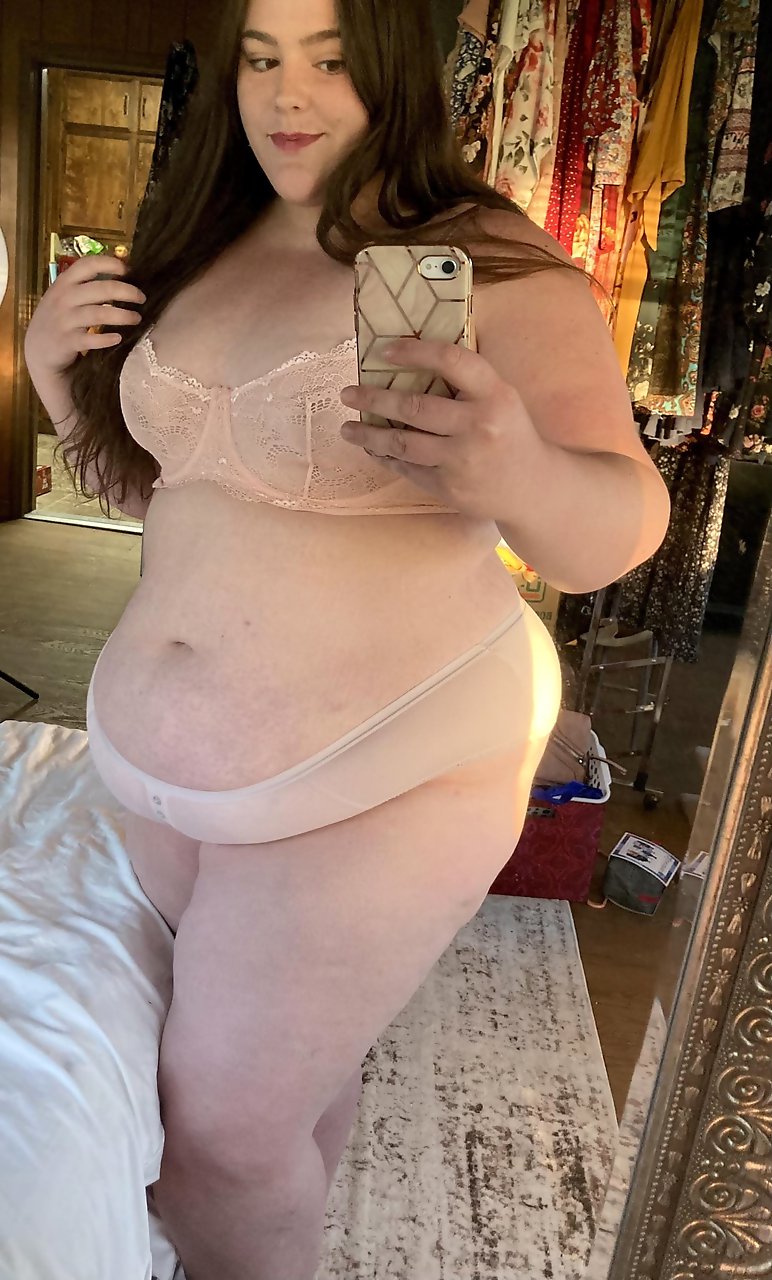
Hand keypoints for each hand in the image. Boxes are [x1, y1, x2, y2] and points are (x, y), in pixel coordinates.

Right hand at [24, 254, 145, 378]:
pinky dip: (107, 338)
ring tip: (137, 318)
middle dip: (127, 292)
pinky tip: (118, 338)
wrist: (37, 349)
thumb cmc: (59, 318)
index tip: (127, 270)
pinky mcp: (67, 341)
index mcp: (64, 282)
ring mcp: (65, 320)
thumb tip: (119, 277)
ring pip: (99, 314)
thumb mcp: (64, 296)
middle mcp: (64, 298)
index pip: (87, 264)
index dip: (109, 264)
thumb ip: (84, 286)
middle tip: (142, 298)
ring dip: (123, 316)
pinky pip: (91, 339)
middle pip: (102, 289)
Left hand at [338, 336, 540, 520]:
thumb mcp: (502, 398)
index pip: (451, 361)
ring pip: (402, 444)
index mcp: (495, 395)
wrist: (534, 488)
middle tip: (348, 394)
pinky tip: (373, 450)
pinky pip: (408, 469)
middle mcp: (478, 426)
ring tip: (347, 429)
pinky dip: (387, 458)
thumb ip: (468, 381)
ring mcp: (462, 461)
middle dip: (373, 399)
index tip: (385, 350)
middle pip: (414, 408)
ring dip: (368, 435)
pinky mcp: (450, 488)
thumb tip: (415, 355)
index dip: (415, 352)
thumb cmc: (511, 434)